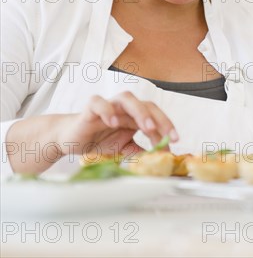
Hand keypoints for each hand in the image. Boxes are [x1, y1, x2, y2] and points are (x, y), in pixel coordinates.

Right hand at [59, 91, 178, 157]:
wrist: (71, 139)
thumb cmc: (99, 140)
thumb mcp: (124, 149)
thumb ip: (140, 152)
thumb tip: (159, 159)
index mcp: (136, 116)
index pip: (156, 116)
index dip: (167, 126)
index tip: (176, 140)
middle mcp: (125, 108)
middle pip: (147, 105)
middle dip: (160, 119)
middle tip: (168, 135)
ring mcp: (109, 106)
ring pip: (127, 98)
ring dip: (140, 112)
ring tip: (146, 127)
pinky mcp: (90, 109)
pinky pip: (98, 102)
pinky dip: (107, 109)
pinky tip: (112, 122)